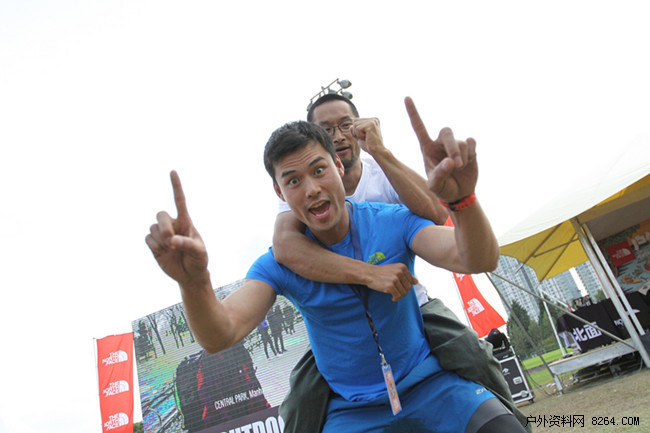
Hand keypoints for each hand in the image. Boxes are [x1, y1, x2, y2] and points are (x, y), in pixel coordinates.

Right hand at [145, 171, 208, 287]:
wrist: (190, 274)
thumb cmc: (198, 259)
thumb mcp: (199, 252)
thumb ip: (187, 244)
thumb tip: (172, 240)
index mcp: (186, 222)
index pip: (180, 201)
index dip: (176, 186)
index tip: (172, 172)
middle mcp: (173, 224)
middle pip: (161, 215)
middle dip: (164, 227)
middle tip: (171, 241)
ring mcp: (162, 234)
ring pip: (153, 228)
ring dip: (161, 240)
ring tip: (170, 250)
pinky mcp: (154, 244)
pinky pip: (148, 239)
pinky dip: (155, 246)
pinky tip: (163, 252)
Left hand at [350, 117, 384, 154]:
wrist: (377, 151)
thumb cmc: (369, 145)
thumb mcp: (360, 137)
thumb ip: (355, 131)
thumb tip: (350, 126)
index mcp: (372, 120)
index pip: (356, 120)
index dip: (356, 130)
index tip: (365, 136)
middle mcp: (373, 119)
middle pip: (355, 121)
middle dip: (356, 131)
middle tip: (366, 137)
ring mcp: (373, 121)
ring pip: (355, 124)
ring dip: (358, 134)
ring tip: (367, 138)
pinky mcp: (371, 125)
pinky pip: (357, 128)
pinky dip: (359, 135)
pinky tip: (367, 138)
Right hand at [363, 263, 417, 301]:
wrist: (369, 273)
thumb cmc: (381, 272)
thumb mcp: (394, 269)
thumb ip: (405, 275)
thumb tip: (416, 282)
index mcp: (402, 267)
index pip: (411, 281)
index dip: (406, 286)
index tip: (400, 287)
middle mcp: (400, 272)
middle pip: (408, 287)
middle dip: (404, 292)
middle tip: (397, 293)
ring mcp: (395, 279)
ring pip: (403, 293)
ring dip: (399, 296)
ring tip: (394, 296)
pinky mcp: (390, 286)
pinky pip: (397, 296)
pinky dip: (395, 299)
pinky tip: (392, 298)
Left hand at [404, 97, 477, 202]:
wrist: (459, 193)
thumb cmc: (442, 189)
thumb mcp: (435, 186)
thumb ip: (439, 175)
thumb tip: (450, 162)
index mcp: (427, 149)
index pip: (419, 127)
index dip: (413, 113)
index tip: (406, 97)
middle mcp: (440, 143)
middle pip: (446, 132)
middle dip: (452, 147)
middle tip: (456, 164)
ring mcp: (454, 144)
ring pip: (460, 141)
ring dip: (462, 156)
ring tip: (460, 168)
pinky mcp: (469, 147)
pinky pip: (471, 142)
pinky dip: (470, 154)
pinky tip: (468, 162)